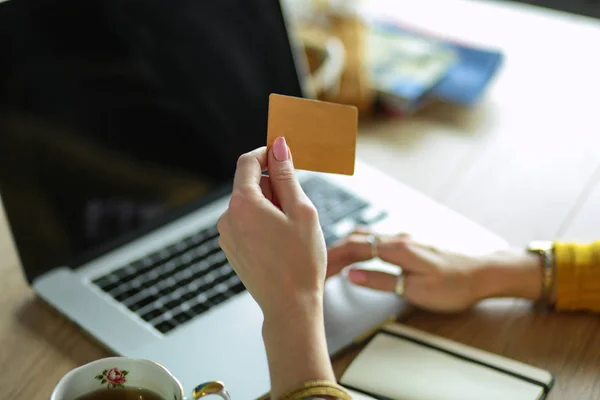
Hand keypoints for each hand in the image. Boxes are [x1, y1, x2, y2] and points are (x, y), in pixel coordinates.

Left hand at [218, 137, 334, 395]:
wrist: (290, 306)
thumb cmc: (301, 261)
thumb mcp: (301, 210)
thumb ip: (287, 175)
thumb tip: (279, 145)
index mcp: (243, 203)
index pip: (247, 161)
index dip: (266, 153)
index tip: (283, 155)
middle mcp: (227, 217)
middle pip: (248, 184)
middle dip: (272, 185)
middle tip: (297, 205)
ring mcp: (226, 236)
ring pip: (248, 205)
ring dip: (269, 206)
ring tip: (291, 230)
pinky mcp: (231, 250)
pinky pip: (245, 224)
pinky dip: (262, 222)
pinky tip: (280, 243)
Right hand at [327, 230, 488, 312]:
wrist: (482, 275)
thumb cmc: (453, 286)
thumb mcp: (416, 290)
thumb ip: (382, 280)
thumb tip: (352, 274)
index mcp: (397, 249)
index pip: (354, 248)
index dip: (332, 257)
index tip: (315, 266)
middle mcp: (398, 240)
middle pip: (356, 240)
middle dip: (333, 251)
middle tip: (315, 265)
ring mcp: (403, 240)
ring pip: (365, 238)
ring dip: (345, 248)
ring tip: (329, 260)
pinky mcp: (408, 246)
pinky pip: (375, 241)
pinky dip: (358, 247)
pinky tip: (355, 253)